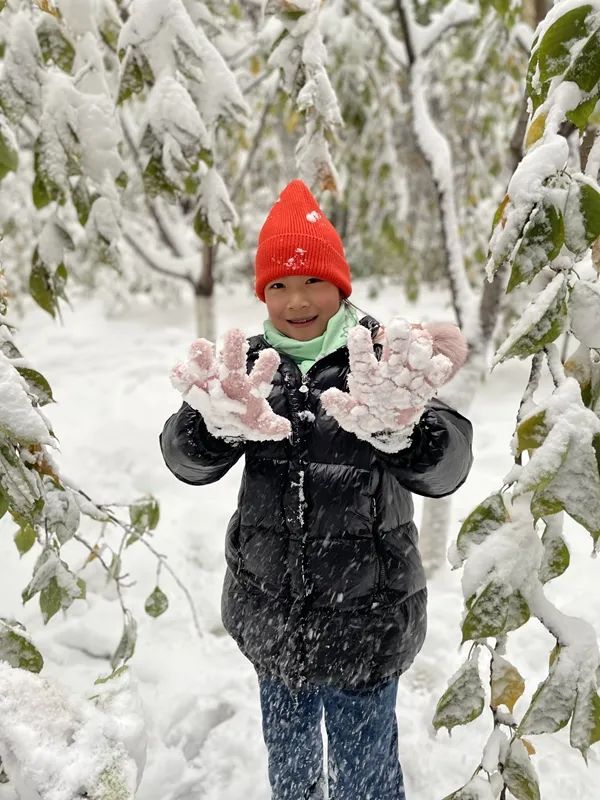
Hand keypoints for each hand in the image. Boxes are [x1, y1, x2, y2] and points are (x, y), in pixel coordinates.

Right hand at [170, 329, 290, 441]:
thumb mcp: (258, 425)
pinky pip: (184, 382)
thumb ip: (270, 426)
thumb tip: (285, 429)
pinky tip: (177, 369)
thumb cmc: (245, 415)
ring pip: (206, 366)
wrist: (223, 418)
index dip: (265, 367)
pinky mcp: (192, 388)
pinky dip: (180, 376)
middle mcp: (230, 377)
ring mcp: (210, 381)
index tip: (271, 355)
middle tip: (234, 332)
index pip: (260, 376)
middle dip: (233, 349)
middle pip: (232, 363)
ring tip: (200, 345)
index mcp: (250, 385)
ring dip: (203, 357)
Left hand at [320, 319, 452, 451]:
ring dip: (420, 348)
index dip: (360, 345)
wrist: (389, 426)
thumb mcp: (351, 416)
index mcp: (368, 374)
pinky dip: (439, 370)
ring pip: (416, 358)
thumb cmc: (366, 414)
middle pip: (395, 350)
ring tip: (422, 340)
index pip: (363, 357)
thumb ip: (341, 407)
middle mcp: (389, 370)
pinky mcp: (424, 388)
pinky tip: (442, 363)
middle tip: (400, 324)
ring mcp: (409, 377)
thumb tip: (328, 395)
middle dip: (398, 337)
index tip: (358, 332)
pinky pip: (434, 378)